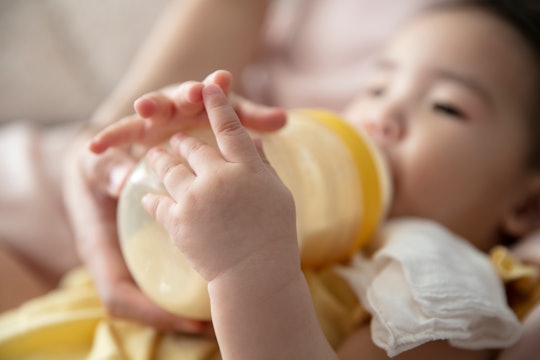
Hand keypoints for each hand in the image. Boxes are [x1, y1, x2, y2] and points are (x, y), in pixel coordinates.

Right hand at [62, 133, 211, 333]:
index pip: (119, 296)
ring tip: (232, 300)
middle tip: (218, 323)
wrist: (97, 161)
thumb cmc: (92, 168)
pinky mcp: (152, 246)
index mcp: (100, 249)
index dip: (152, 314)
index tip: (188, 323)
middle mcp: (119, 260)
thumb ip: (103, 169)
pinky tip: (228, 265)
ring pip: (162, 288)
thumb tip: (121, 182)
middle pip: (146, 303)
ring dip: (193, 300)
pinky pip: (172, 268)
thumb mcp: (91, 163)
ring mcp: (136, 255)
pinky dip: (197, 270)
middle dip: (181, 316)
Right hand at [89, 70, 286, 153]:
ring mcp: (152, 119)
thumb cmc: (210, 122)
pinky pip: (120, 138)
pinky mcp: (135, 135)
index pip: (206, 92)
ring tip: (136, 114)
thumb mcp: (231, 121)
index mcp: (198, 100)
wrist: (180, 126)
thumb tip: (284, 119)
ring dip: (140, 114)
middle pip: (173, 99)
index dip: (213, 87)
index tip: (221, 79)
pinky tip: (95, 149)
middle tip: (177, 96)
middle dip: (174, 97)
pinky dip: (108, 142)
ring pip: (144, 115)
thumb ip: (251, 119)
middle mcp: (173, 104)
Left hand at [141, 83, 298, 281]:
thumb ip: (262, 165)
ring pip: (170, 169)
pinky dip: (153, 198)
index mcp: (246, 168)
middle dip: (184, 139)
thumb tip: (253, 142)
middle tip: (177, 138)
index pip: (231, 127)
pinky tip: (148, 195)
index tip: (210, 84)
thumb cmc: (275, 235)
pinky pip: (158, 202)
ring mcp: (194, 198)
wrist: (254, 276)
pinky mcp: (177, 221)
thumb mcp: (278, 194)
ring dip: (161, 159)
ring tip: (155, 154)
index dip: (219, 103)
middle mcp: (218, 176)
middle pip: (194, 147)